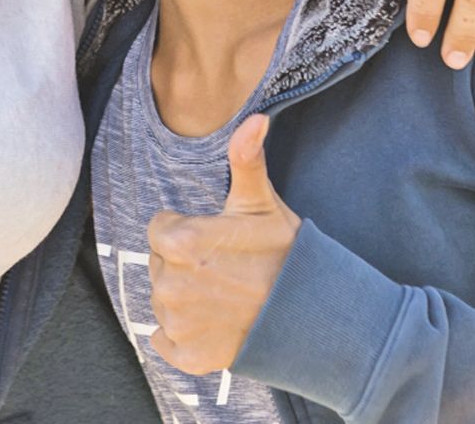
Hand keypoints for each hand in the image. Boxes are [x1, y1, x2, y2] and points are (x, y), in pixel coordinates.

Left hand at [148, 115, 300, 374]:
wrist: (314, 316)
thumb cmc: (286, 254)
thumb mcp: (262, 203)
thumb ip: (245, 160)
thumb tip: (255, 117)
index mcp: (180, 242)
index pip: (160, 229)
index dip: (187, 230)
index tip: (218, 239)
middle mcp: (169, 286)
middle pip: (160, 265)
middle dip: (185, 263)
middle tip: (226, 267)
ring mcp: (178, 325)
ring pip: (163, 301)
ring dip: (186, 298)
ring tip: (226, 295)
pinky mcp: (187, 357)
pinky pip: (166, 341)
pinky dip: (186, 336)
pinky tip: (217, 324)